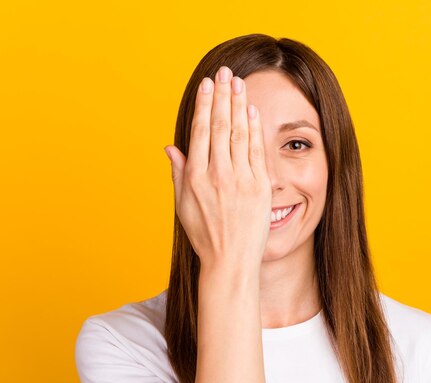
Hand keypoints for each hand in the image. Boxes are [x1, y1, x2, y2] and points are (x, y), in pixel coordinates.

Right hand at [164, 66, 271, 269]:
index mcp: (196, 177)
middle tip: (224, 72)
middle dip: (223, 96)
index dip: (205, 105)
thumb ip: (178, 173)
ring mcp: (241, 179)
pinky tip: (253, 111)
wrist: (231, 262)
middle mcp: (218, 174)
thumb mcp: (182, 206)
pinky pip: (257, 151)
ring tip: (239, 83)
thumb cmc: (205, 236)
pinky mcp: (260, 186)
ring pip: (241, 133)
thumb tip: (170, 147)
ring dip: (240, 105)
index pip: (201, 131)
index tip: (207, 85)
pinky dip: (255, 129)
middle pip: (222, 125)